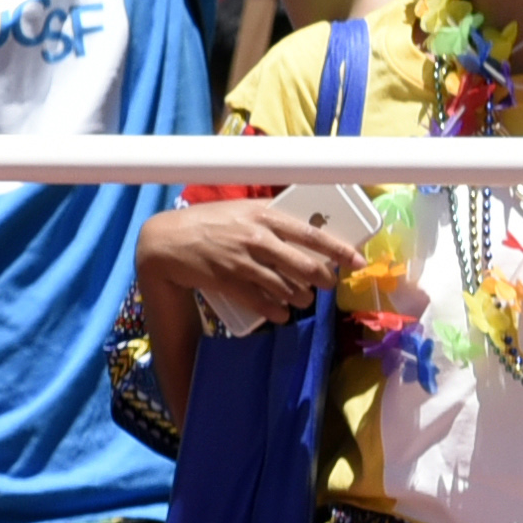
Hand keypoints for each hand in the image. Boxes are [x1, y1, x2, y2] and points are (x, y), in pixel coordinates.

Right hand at [141, 192, 355, 325]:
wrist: (165, 241)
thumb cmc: (205, 222)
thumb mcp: (239, 209)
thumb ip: (269, 219)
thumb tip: (304, 230)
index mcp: (264, 216)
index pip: (312, 235)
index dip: (339, 250)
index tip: (357, 261)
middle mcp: (256, 238)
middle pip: (305, 266)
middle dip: (322, 280)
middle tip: (327, 285)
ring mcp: (242, 262)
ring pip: (286, 287)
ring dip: (300, 298)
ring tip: (302, 300)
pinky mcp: (228, 282)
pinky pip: (262, 302)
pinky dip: (277, 311)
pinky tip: (281, 313)